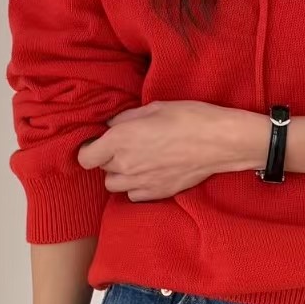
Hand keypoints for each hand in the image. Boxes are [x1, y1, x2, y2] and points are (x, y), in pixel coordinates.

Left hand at [77, 100, 268, 200]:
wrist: (219, 142)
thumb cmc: (189, 118)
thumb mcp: (153, 108)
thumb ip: (126, 119)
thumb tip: (112, 125)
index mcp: (120, 140)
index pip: (84, 156)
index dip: (89, 149)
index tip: (99, 142)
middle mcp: (126, 165)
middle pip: (101, 169)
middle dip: (107, 159)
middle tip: (125, 146)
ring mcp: (141, 183)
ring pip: (114, 185)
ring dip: (120, 174)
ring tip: (136, 162)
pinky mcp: (157, 193)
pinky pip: (133, 195)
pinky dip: (136, 187)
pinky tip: (149, 173)